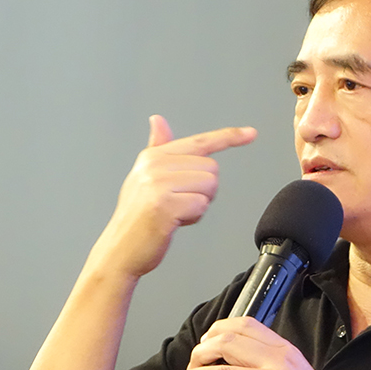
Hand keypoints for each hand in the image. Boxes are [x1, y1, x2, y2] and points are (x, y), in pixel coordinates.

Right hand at [93, 115, 256, 278]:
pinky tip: (174, 222)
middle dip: (204, 190)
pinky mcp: (164, 205)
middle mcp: (154, 166)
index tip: (250, 133)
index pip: (199, 142)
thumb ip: (158, 148)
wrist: (120, 249)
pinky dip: (193, 217)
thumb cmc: (137, 218)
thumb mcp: (144, 177)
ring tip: (175, 212)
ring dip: (199, 204)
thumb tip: (158, 120)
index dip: (229, 137)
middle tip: (178, 203)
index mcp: (153, 156)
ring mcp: (158, 184)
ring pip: (209, 186)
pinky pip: (201, 205)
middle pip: (211, 169)